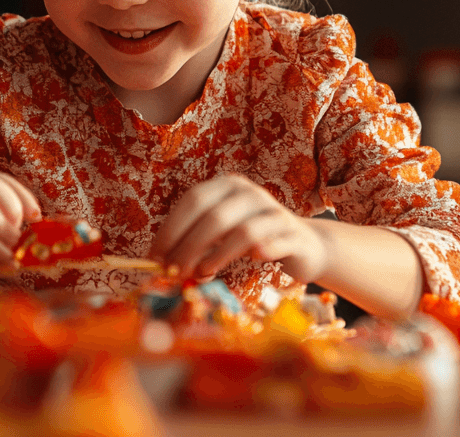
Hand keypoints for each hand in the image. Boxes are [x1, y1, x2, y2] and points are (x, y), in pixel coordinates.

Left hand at [149, 174, 327, 282]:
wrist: (303, 244)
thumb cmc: (251, 239)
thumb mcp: (220, 234)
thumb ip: (193, 241)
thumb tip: (158, 262)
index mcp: (227, 185)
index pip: (193, 200)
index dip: (171, 228)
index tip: (155, 256)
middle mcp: (249, 192)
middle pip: (213, 216)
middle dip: (189, 247)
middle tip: (175, 272)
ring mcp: (273, 211)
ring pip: (241, 230)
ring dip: (216, 256)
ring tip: (202, 273)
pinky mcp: (293, 233)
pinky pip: (270, 242)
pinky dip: (255, 253)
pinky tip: (247, 263)